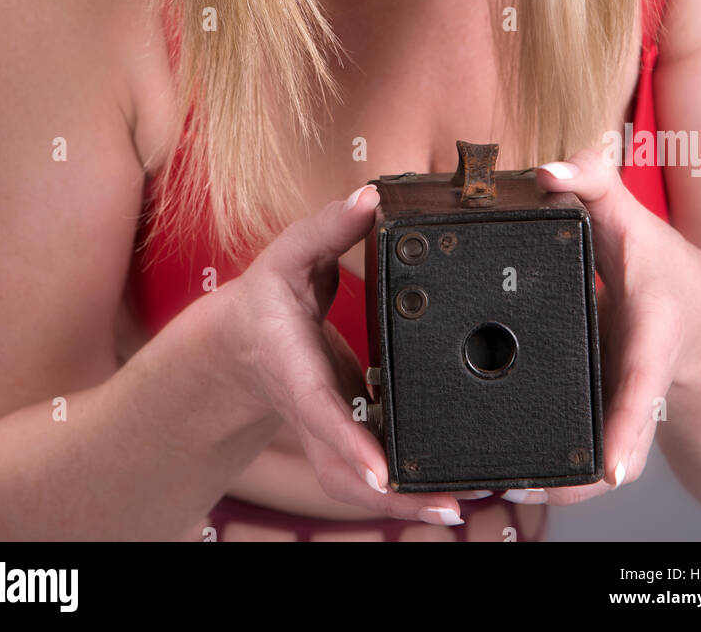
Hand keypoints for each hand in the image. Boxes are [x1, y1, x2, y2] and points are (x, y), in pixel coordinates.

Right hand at [220, 185, 477, 526]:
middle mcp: (309, 411)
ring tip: (458, 505)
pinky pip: (371, 474)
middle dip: (392, 494)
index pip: (320, 409)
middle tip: (447, 505)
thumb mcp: (289, 253)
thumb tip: (369, 196)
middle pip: (344, 470)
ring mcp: (326, 433)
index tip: (382, 473)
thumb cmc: (270, 297)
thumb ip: (328, 226)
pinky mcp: (344, 437)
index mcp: (293, 368)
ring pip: (358, 484)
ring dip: (405, 502)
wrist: (242, 341)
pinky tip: (449, 494)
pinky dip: (405, 490)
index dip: (350, 443)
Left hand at [505, 147, 700, 507]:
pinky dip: (559, 475)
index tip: (611, 471)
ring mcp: (625, 404)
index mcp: (651, 334)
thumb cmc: (656, 265)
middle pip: (619, 440)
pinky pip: (588, 451)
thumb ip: (591, 184)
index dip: (627, 427)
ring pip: (602, 461)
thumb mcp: (631, 218)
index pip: (642, 384)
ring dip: (561, 484)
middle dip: (579, 475)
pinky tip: (518, 483)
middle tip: (524, 486)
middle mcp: (639, 379)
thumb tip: (547, 171)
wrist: (692, 311)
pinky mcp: (609, 413)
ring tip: (509, 487)